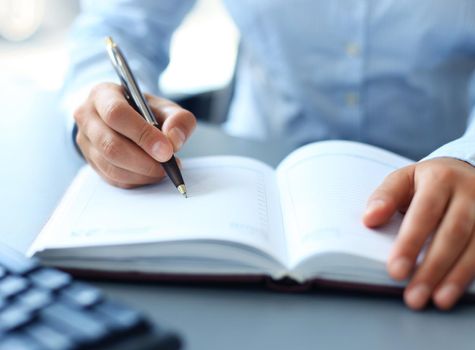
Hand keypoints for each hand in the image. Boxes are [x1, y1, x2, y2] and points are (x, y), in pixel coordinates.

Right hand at [73, 82, 195, 187]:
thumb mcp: (167, 108)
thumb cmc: (146, 111)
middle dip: (144, 160)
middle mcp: (87, 117)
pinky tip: (151, 174)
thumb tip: (174, 140)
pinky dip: (136, 180)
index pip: (116, 114)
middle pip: (110, 145)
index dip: (142, 134)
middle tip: (168, 164)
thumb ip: (179, 120)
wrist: (130, 119)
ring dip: (142, 173)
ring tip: (163, 169)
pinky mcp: (91, 162)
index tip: (166, 150)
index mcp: (103, 95)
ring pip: (111, 166)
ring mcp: (85, 142)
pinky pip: (113, 178)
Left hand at [363, 157, 474, 309]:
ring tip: (437, 300)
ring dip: (455, 277)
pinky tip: (455, 291)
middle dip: (432, 267)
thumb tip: (369, 219)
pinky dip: (471, 275)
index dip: (410, 243)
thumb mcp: (404, 179)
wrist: (465, 172)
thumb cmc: (427, 181)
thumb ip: (386, 196)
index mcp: (440, 178)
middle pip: (452, 233)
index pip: (424, 213)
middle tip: (413, 294)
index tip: (396, 270)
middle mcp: (469, 193)